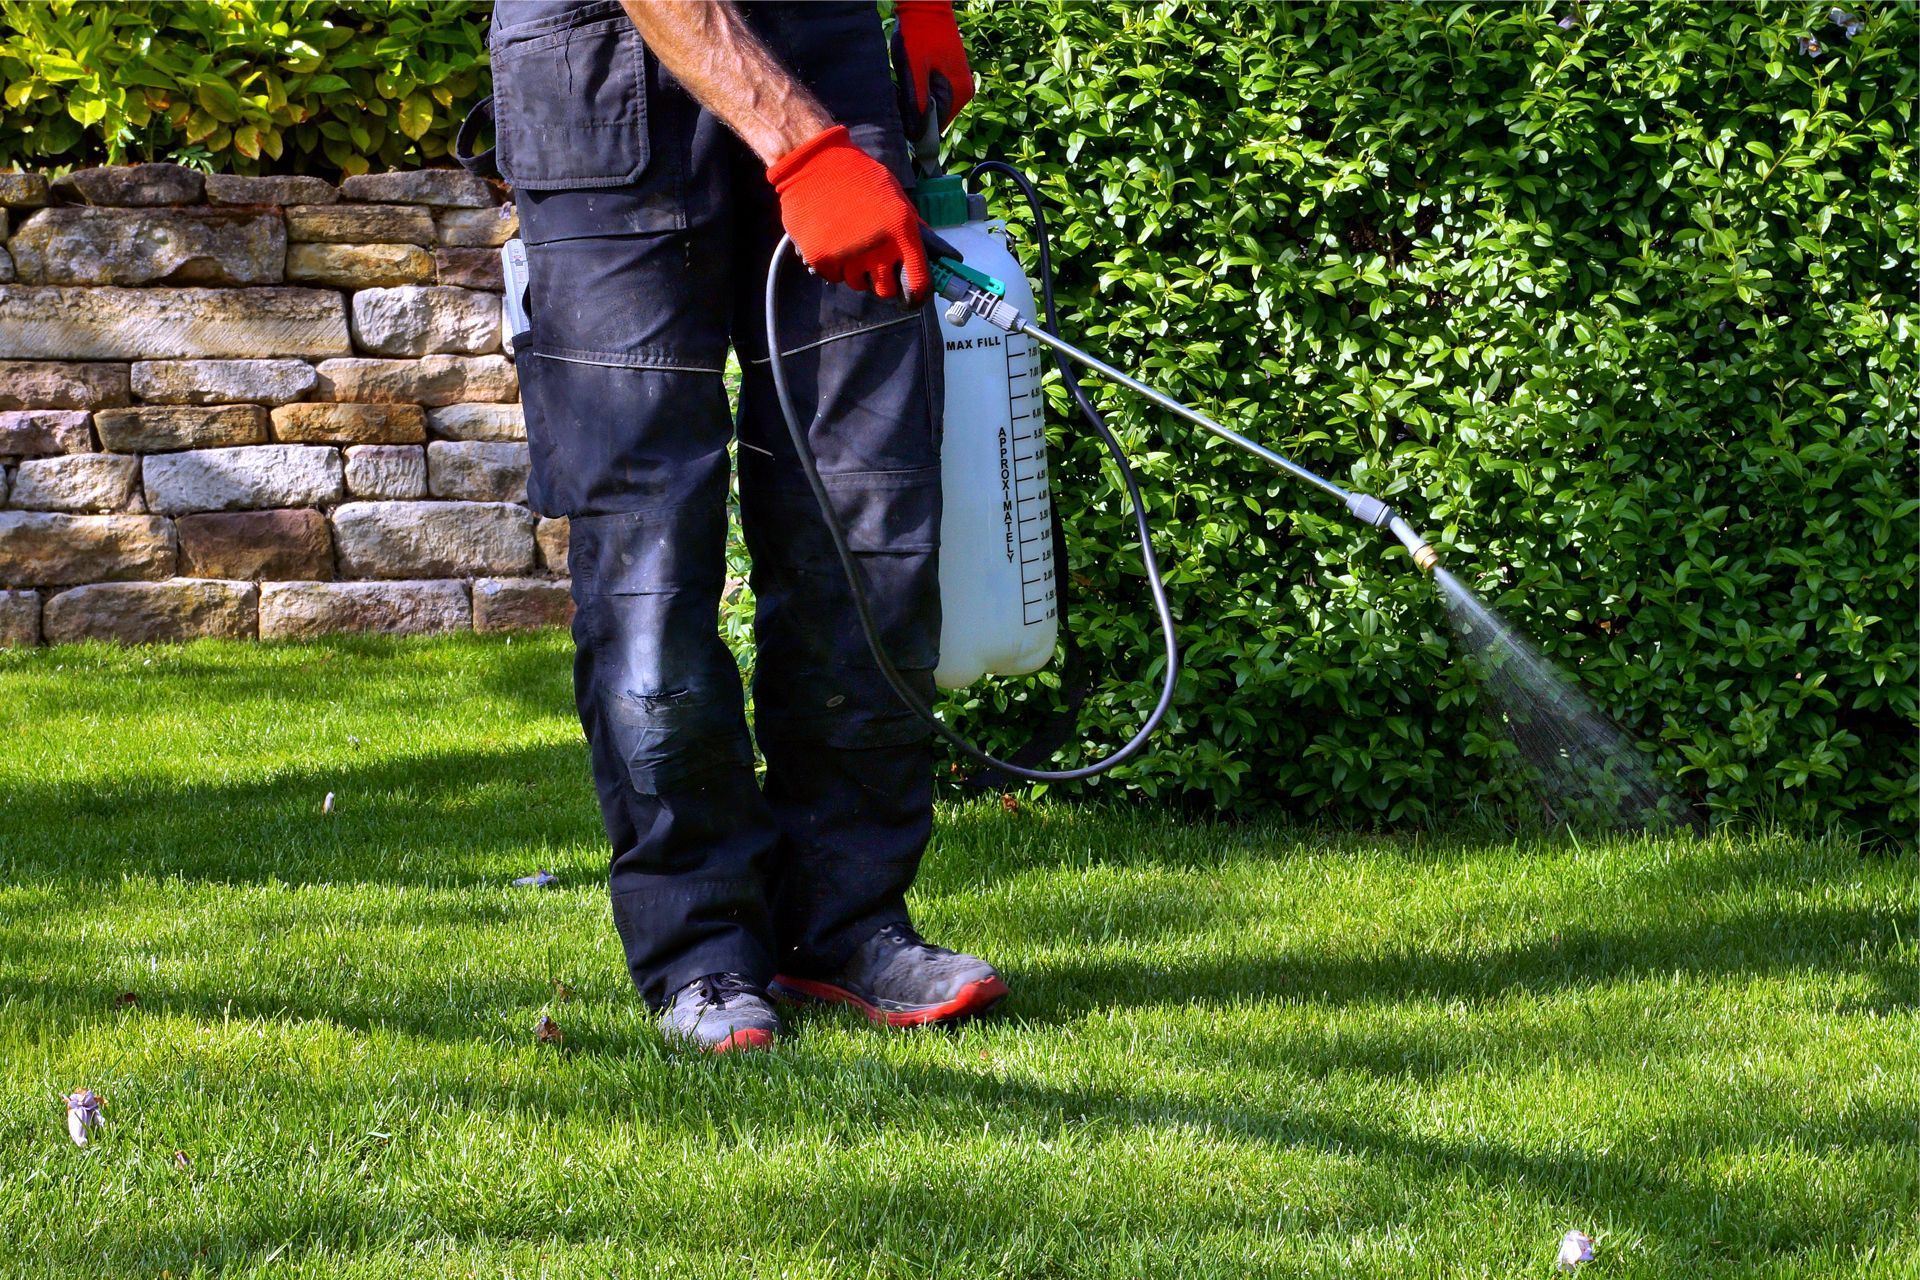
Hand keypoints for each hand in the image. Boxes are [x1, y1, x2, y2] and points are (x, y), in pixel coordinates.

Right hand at [767, 125, 930, 301]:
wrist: (815, 163)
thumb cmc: (858, 176)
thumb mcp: (895, 197)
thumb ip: (910, 228)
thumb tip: (930, 255)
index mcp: (902, 231)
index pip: (917, 282)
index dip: (916, 295)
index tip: (912, 298)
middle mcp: (877, 248)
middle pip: (885, 291)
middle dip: (883, 282)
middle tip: (876, 266)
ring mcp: (847, 255)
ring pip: (858, 285)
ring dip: (856, 272)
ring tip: (850, 244)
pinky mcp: (821, 258)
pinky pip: (833, 277)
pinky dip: (834, 266)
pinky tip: (832, 241)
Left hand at [891, 0, 973, 141]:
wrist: (926, 6)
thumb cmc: (919, 35)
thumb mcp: (913, 72)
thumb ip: (917, 105)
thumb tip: (916, 136)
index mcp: (959, 94)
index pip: (936, 128)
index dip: (916, 128)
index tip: (901, 116)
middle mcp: (964, 92)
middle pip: (936, 118)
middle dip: (916, 114)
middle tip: (900, 95)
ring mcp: (959, 84)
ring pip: (934, 107)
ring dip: (917, 103)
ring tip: (906, 84)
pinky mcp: (952, 76)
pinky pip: (935, 95)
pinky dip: (921, 92)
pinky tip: (911, 78)